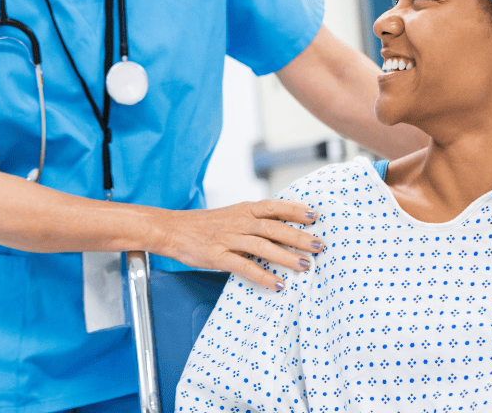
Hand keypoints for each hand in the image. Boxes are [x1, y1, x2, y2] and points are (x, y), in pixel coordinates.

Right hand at [156, 200, 322, 290]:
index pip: (274, 206)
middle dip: (298, 236)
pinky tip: (278, 284)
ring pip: (262, 246)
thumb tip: (285, 230)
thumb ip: (255, 220)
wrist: (173, 229)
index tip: (315, 215)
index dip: (295, 209)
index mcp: (244, 209)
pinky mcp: (218, 256)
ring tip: (305, 266)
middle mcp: (239, 222)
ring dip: (286, 256)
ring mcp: (228, 239)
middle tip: (319, 246)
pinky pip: (244, 267)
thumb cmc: (205, 225)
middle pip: (274, 227)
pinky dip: (262, 276)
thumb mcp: (232, 215)